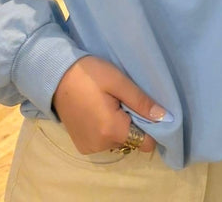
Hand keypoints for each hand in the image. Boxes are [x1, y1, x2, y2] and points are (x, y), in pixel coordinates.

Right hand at [52, 56, 166, 155]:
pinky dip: (107, 130)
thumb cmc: (89, 74)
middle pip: (132, 141)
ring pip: (118, 141)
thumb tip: (165, 117)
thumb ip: (141, 101)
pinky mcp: (82, 145)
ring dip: (119, 126)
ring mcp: (89, 148)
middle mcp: (100, 145)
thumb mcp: (118, 81)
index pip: (145, 143)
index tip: (145, 109)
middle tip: (123, 101)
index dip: (151, 127)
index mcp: (111, 130)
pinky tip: (99, 112)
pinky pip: (105, 142)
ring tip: (109, 104)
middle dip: (134, 124)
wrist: (56, 76)